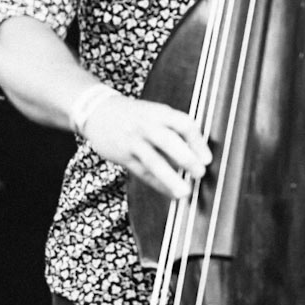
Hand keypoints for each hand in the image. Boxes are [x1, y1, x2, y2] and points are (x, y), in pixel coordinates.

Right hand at [81, 90, 210, 200]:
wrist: (97, 111)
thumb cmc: (133, 115)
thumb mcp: (154, 113)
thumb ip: (173, 130)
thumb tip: (197, 155)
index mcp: (159, 112)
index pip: (183, 124)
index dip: (197, 142)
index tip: (207, 159)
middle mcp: (146, 125)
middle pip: (168, 140)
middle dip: (186, 158)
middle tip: (199, 173)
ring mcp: (133, 140)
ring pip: (153, 160)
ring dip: (170, 177)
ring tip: (185, 192)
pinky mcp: (122, 155)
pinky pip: (142, 172)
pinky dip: (157, 184)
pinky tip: (170, 193)